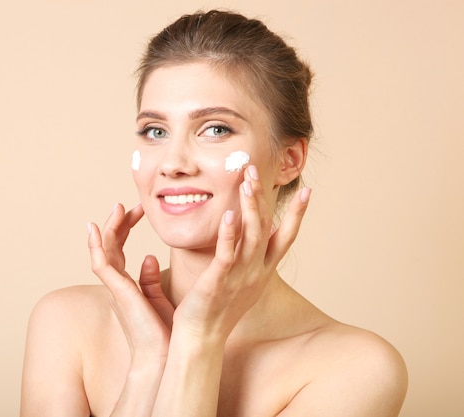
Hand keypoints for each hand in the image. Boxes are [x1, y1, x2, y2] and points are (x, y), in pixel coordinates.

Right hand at [87, 203, 173, 361]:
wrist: (163, 355)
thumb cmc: (163, 332)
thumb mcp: (158, 299)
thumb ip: (150, 278)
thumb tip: (151, 256)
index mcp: (127, 285)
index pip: (121, 250)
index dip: (126, 228)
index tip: (138, 210)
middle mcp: (117, 285)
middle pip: (111, 246)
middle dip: (118, 223)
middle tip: (129, 204)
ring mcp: (115, 287)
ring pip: (104, 251)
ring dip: (109, 228)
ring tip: (118, 207)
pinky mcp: (117, 291)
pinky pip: (101, 264)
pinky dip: (96, 245)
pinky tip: (95, 228)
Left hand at [173, 165, 310, 342]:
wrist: (202, 337)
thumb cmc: (217, 307)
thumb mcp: (239, 280)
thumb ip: (245, 256)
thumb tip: (245, 234)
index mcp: (262, 270)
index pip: (284, 237)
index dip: (297, 214)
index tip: (308, 190)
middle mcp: (255, 272)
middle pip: (265, 229)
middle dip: (262, 198)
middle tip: (255, 169)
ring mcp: (239, 277)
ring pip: (251, 238)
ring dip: (250, 209)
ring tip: (247, 183)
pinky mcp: (218, 282)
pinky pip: (227, 255)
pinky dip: (230, 234)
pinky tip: (230, 214)